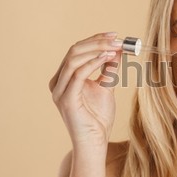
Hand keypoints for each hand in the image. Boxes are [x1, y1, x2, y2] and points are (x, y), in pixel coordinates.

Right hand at [49, 32, 122, 148]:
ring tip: (115, 47)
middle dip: (97, 42)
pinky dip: (93, 62)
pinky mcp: (66, 99)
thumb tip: (117, 50)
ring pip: (74, 59)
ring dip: (97, 49)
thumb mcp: (106, 87)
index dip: (95, 40)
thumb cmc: (98, 118)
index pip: (77, 50)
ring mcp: (60, 90)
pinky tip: (108, 58)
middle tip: (117, 40)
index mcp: (64, 77)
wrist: (95, 141)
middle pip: (75, 51)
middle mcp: (58, 82)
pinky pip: (78, 74)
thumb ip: (109, 69)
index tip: (115, 35)